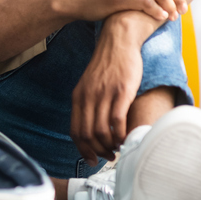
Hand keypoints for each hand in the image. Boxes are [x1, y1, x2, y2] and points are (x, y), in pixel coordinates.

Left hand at [71, 19, 144, 163]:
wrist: (118, 41)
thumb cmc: (108, 65)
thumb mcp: (90, 84)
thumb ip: (89, 103)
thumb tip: (92, 126)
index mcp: (78, 96)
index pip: (75, 130)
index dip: (82, 149)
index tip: (92, 159)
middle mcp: (88, 97)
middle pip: (86, 134)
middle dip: (97, 151)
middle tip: (108, 157)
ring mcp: (104, 94)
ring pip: (101, 130)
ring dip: (109, 146)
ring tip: (118, 149)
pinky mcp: (121, 91)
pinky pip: (116, 120)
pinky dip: (120, 134)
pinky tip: (125, 138)